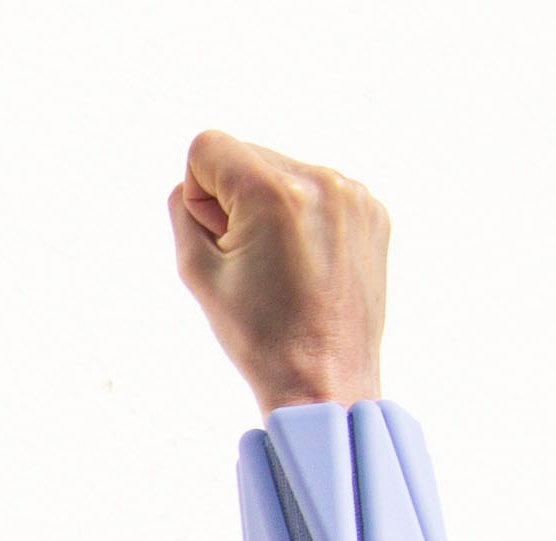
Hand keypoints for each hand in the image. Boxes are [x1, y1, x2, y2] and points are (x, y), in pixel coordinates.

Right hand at [168, 130, 387, 415]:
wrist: (324, 378)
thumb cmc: (258, 334)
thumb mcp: (196, 271)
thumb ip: (182, 210)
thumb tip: (195, 184)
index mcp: (276, 193)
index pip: (208, 147)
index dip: (198, 193)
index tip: (219, 237)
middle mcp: (322, 181)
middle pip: (248, 155)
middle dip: (234, 198)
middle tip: (247, 257)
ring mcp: (355, 195)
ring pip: (283, 172)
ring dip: (268, 207)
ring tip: (278, 265)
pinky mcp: (373, 212)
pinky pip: (318, 192)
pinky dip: (302, 218)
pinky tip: (304, 263)